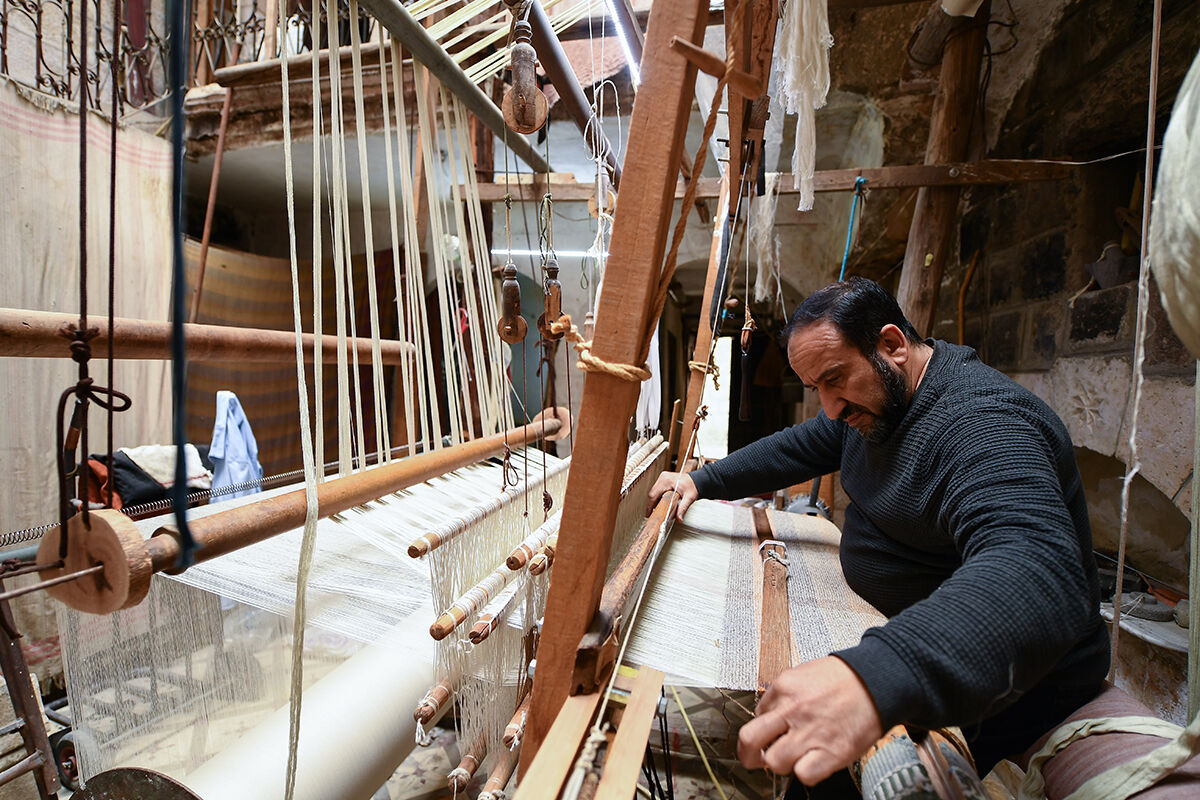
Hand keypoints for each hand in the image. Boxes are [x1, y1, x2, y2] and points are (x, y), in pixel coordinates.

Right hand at [646, 471, 698, 520]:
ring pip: (654, 491)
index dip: (650, 506)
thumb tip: (679, 519)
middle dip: (652, 504)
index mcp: (666, 481)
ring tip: (657, 509)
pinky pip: (657, 488)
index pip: (653, 494)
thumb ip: (683, 509)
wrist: (698, 480)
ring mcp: (663, 477)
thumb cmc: (694, 486)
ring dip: (655, 500)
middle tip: (652, 513)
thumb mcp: (689, 498)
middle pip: (652, 493)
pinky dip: (658, 496)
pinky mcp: (664, 478)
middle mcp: (663, 477)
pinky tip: (661, 502)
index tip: (648, 514)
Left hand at [738, 657, 882, 785]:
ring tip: (795, 756)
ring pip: (775, 763)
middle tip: (754, 758)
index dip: (762, 728)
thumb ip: (782, 694)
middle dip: (748, 754)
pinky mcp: (832, 752)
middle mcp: (793, 711)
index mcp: (784, 688)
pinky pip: (804, 775)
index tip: (769, 734)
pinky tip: (813, 762)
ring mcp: (811, 733)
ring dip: (781, 764)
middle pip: (750, 740)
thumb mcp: (803, 674)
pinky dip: (805, 773)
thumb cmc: (844, 678)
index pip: (755, 716)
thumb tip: (768, 715)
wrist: (877, 680)